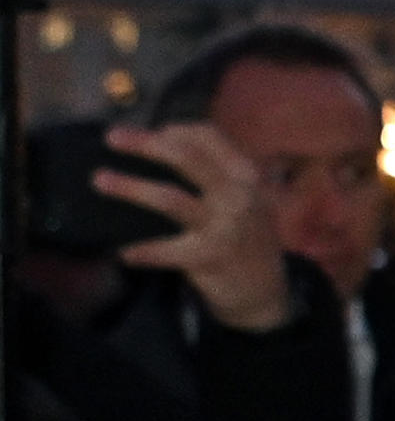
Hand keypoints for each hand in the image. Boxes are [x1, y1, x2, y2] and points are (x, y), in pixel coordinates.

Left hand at [101, 122, 289, 332]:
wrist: (266, 290)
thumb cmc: (248, 237)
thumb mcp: (247, 198)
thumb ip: (219, 172)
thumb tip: (169, 142)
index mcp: (245, 175)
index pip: (210, 138)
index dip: (176, 130)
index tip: (152, 132)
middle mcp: (237, 195)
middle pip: (188, 159)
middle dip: (147, 145)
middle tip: (112, 137)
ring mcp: (224, 226)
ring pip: (171, 199)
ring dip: (132, 188)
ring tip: (101, 180)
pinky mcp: (209, 257)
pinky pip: (165, 251)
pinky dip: (142, 251)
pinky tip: (123, 252)